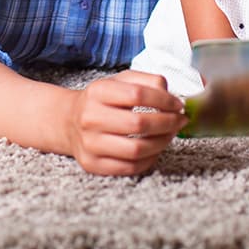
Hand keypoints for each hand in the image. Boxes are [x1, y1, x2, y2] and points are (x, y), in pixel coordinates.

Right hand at [64, 70, 186, 175]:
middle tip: (180, 121)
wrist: (68, 122)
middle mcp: (90, 118)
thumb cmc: (102, 101)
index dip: (164, 100)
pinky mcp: (92, 165)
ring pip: (137, 150)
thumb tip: (170, 95)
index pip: (137, 94)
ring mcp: (89, 144)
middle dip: (167, 123)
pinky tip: (155, 149)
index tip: (178, 104)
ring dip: (162, 143)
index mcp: (97, 91)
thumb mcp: (120, 81)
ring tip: (170, 134)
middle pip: (138, 124)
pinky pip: (130, 167)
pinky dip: (150, 159)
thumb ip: (147, 81)